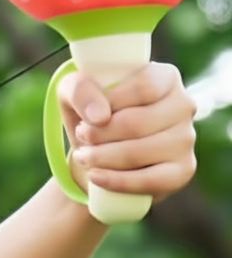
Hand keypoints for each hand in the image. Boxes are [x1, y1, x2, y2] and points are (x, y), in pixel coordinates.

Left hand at [54, 61, 196, 200]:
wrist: (95, 150)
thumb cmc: (88, 112)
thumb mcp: (72, 92)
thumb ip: (79, 90)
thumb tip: (99, 117)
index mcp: (164, 77)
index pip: (143, 88)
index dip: (109, 103)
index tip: (87, 116)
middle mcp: (183, 105)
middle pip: (138, 122)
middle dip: (99, 134)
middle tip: (82, 136)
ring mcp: (186, 139)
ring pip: (140, 151)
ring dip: (102, 157)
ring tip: (83, 156)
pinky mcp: (183, 170)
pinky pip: (150, 180)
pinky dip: (117, 181)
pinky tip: (95, 176)